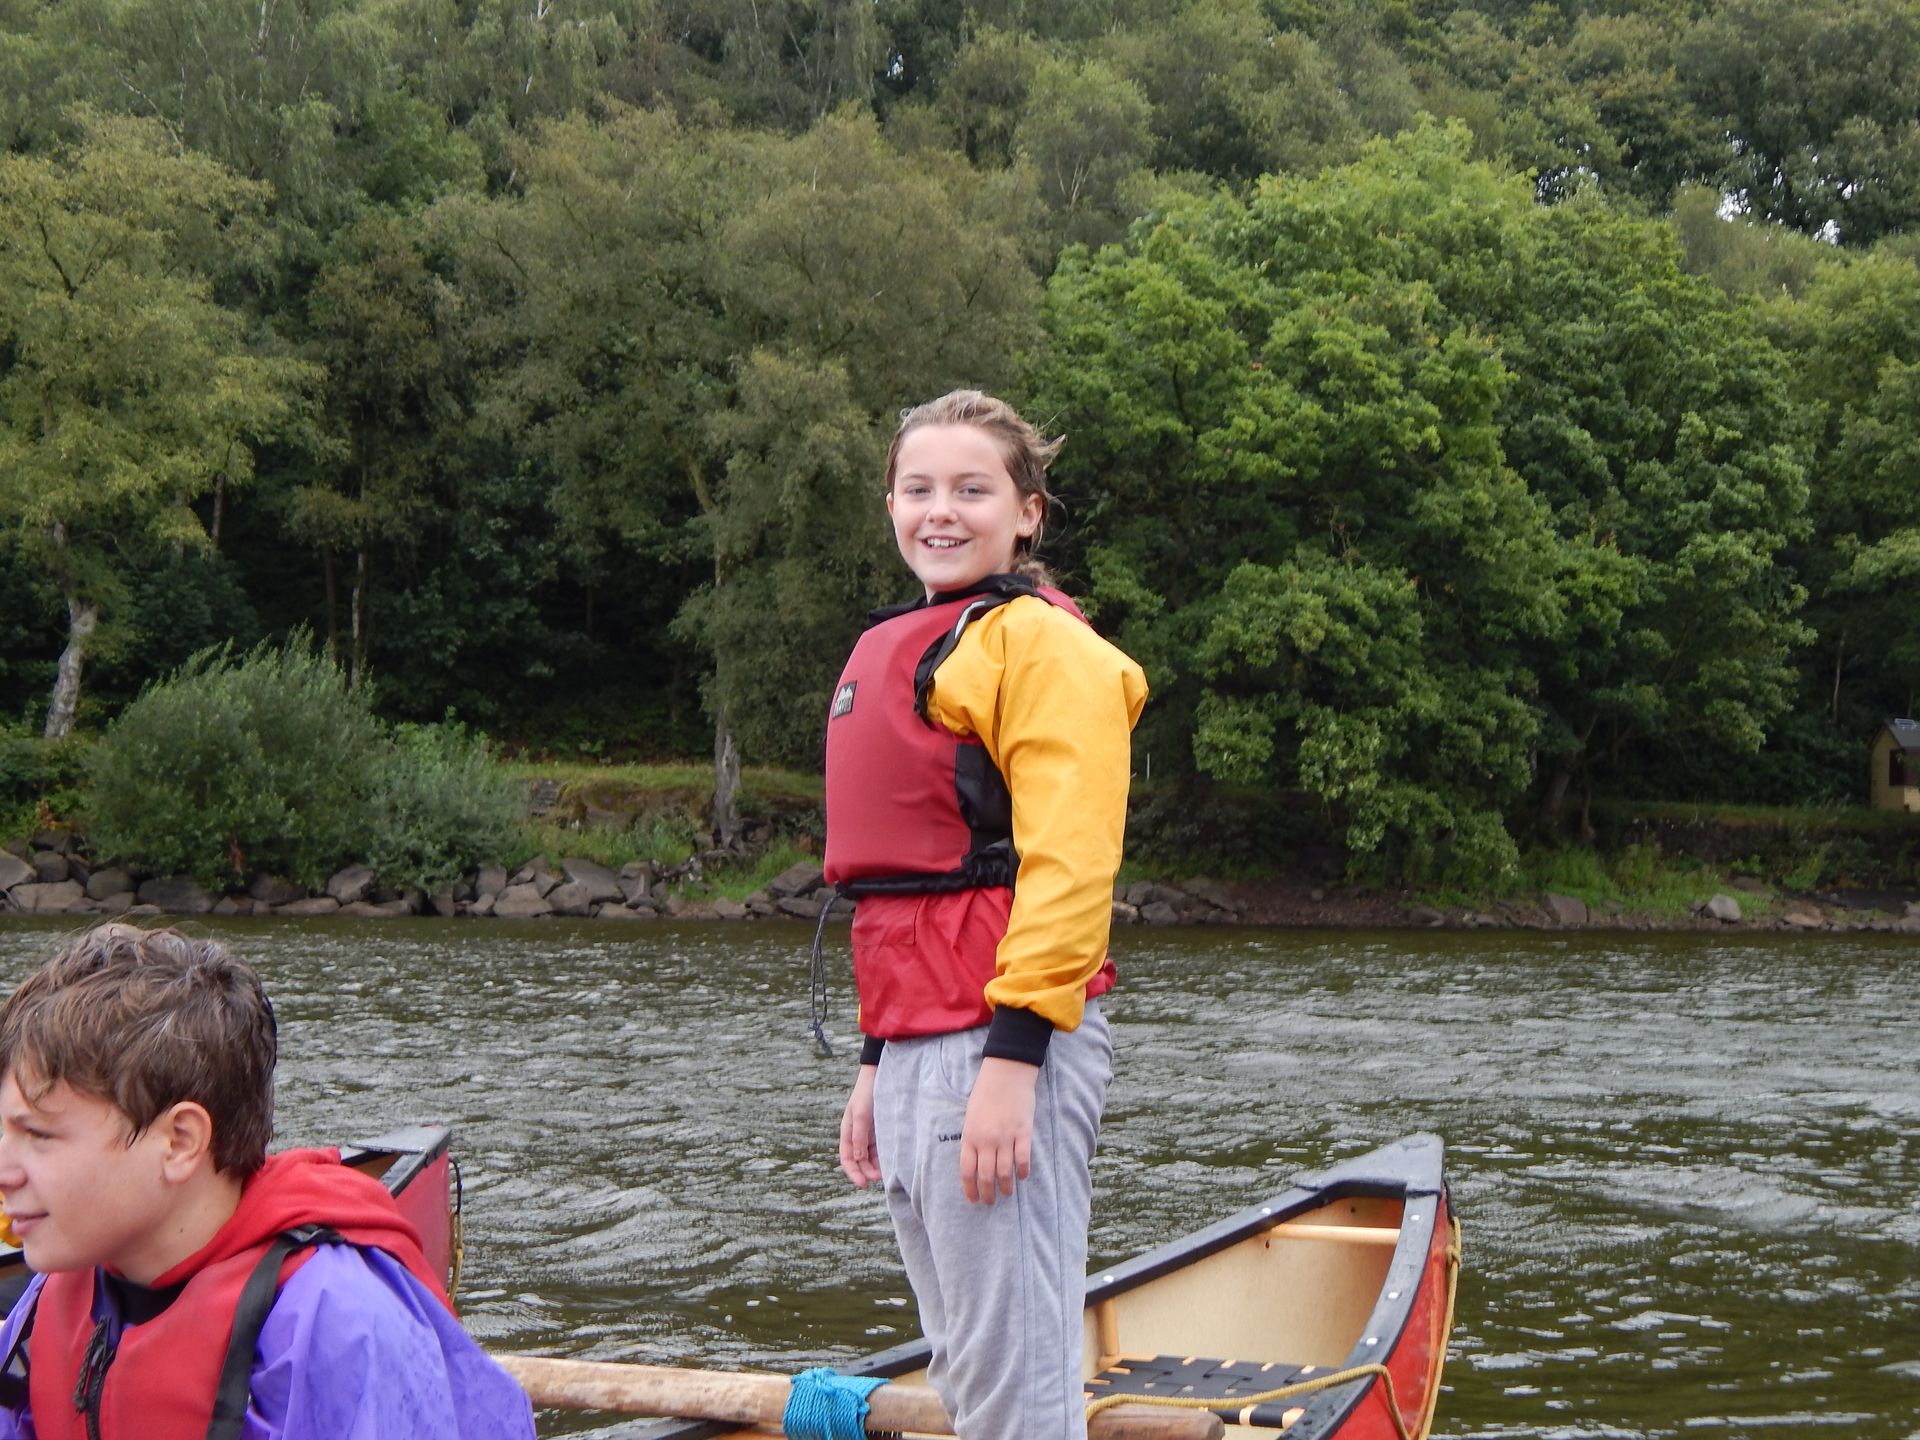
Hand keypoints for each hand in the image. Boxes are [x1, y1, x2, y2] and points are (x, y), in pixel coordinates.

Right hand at [839, 1064, 881, 1187]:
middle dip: (868, 1172)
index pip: (847, 1159)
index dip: (853, 1173)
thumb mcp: (861, 1116)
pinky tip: (893, 1161)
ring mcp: (870, 1132)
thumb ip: (859, 1138)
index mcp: (848, 1132)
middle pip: (860, 1160)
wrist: (880, 1074)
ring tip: (888, 1173)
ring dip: (877, 1166)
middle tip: (881, 1179)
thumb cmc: (867, 1093)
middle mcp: (858, 1135)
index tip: (864, 1184)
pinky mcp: (883, 1129)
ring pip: (871, 1156)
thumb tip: (857, 1160)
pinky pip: (882, 1148)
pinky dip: (885, 1157)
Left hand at [960, 1057, 1037, 1204]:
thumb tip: (975, 1162)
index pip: (967, 1171)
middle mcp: (986, 1140)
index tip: (973, 1200)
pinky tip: (1022, 1176)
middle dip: (987, 1193)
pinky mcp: (1023, 1132)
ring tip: (1007, 1193)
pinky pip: (1023, 1158)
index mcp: (970, 1136)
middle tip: (990, 1202)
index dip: (970, 1189)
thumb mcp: (970, 1116)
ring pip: (1005, 1172)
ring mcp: (1006, 1137)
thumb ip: (972, 1139)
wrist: (1006, 1073)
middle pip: (986, 1176)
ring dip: (1006, 1187)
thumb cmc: (985, 1093)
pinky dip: (1023, 1171)